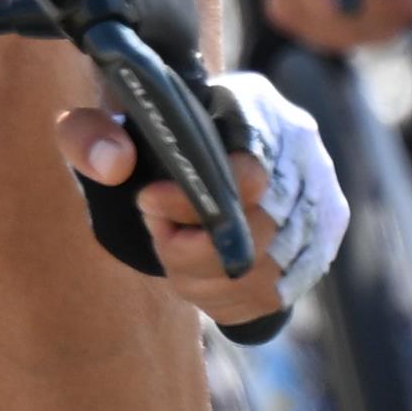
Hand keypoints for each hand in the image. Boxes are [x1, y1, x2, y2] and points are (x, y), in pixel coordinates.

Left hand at [78, 55, 350, 324]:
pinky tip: (200, 273)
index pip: (248, 176)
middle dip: (191, 248)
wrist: (198, 143)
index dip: (192, 202)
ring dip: (202, 278)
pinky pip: (271, 297)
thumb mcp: (108, 121)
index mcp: (256, 111)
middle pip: (256, 236)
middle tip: (159, 229)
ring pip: (261, 276)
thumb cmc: (154, 131)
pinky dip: (224, 299)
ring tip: (176, 249)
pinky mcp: (320, 245)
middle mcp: (302, 155)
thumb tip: (112, 164)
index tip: (147, 200)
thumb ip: (92, 132)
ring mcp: (319, 204)